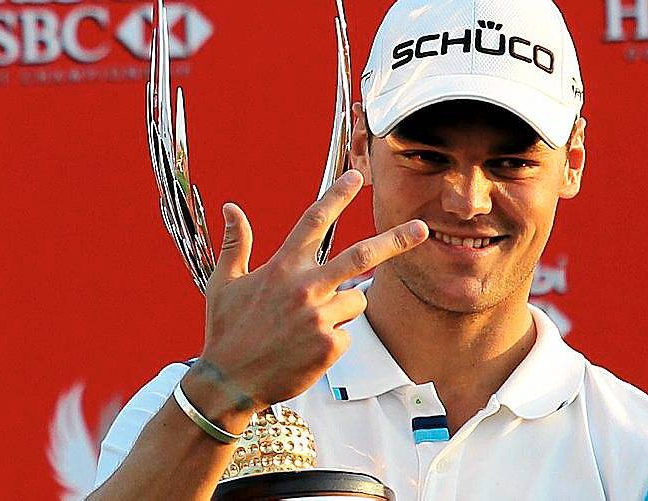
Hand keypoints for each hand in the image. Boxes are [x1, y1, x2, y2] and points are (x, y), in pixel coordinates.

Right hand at [194, 170, 427, 413]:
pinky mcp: (329, 344)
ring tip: (309, 326)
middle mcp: (304, 287)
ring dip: (344, 309)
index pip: (313, 221)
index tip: (357, 177)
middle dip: (396, 241)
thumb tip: (231, 207)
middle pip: (361, 255)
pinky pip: (348, 334)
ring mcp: (319, 316)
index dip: (336, 196)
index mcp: (281, 268)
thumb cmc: (225, 331)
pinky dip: (334, 340)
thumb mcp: (224, 284)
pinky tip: (307, 350)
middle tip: (422, 229)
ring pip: (357, 300)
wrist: (228, 382)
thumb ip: (235, 244)